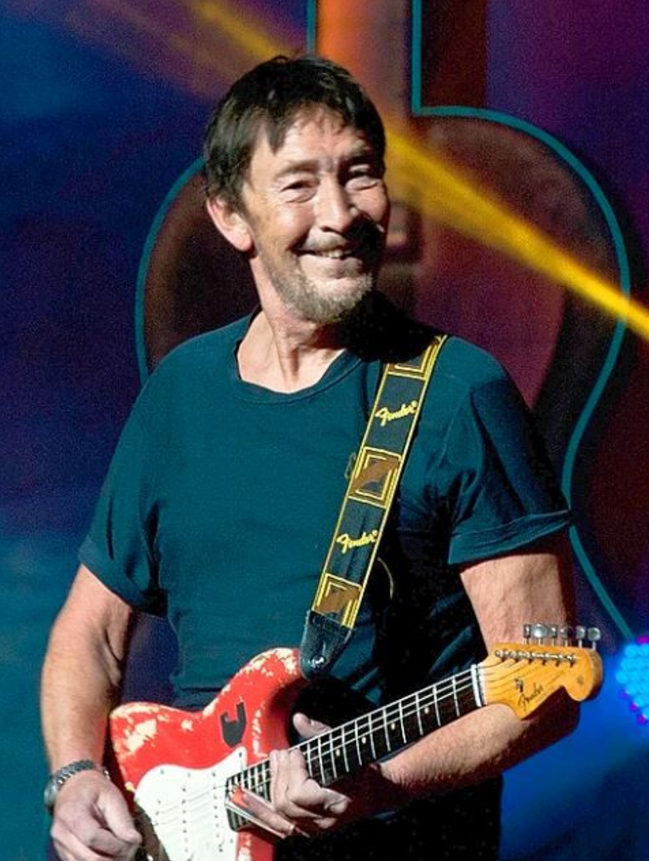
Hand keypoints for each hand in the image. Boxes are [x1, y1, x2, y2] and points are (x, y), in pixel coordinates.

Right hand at [50, 770, 140, 860]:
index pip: (92, 838)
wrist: (75, 787)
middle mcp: (61, 833)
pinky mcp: (64, 853)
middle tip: (129, 852)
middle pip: (88, 858)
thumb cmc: (92, 789)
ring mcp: (60, 845)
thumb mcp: (112, 796)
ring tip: (120, 853)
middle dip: (113, 859)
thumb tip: (134, 841)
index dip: (115, 845)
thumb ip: (122, 819)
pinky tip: (109, 854)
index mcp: (71, 813)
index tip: (131, 843)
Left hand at [235, 713, 400, 839]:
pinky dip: (260, 810)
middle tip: (283, 753)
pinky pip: (277, 825)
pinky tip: (246, 798)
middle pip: (286, 804)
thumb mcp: (346, 747)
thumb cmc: (362, 770)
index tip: (296, 751)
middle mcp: (323, 823)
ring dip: (270, 785)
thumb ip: (320, 734)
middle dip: (281, 774)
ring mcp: (313, 830)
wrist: (374, 793)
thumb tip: (298, 719)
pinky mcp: (305, 831)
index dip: (294, 770)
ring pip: (278, 815)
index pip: (301, 794)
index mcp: (336, 804)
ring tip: (273, 762)